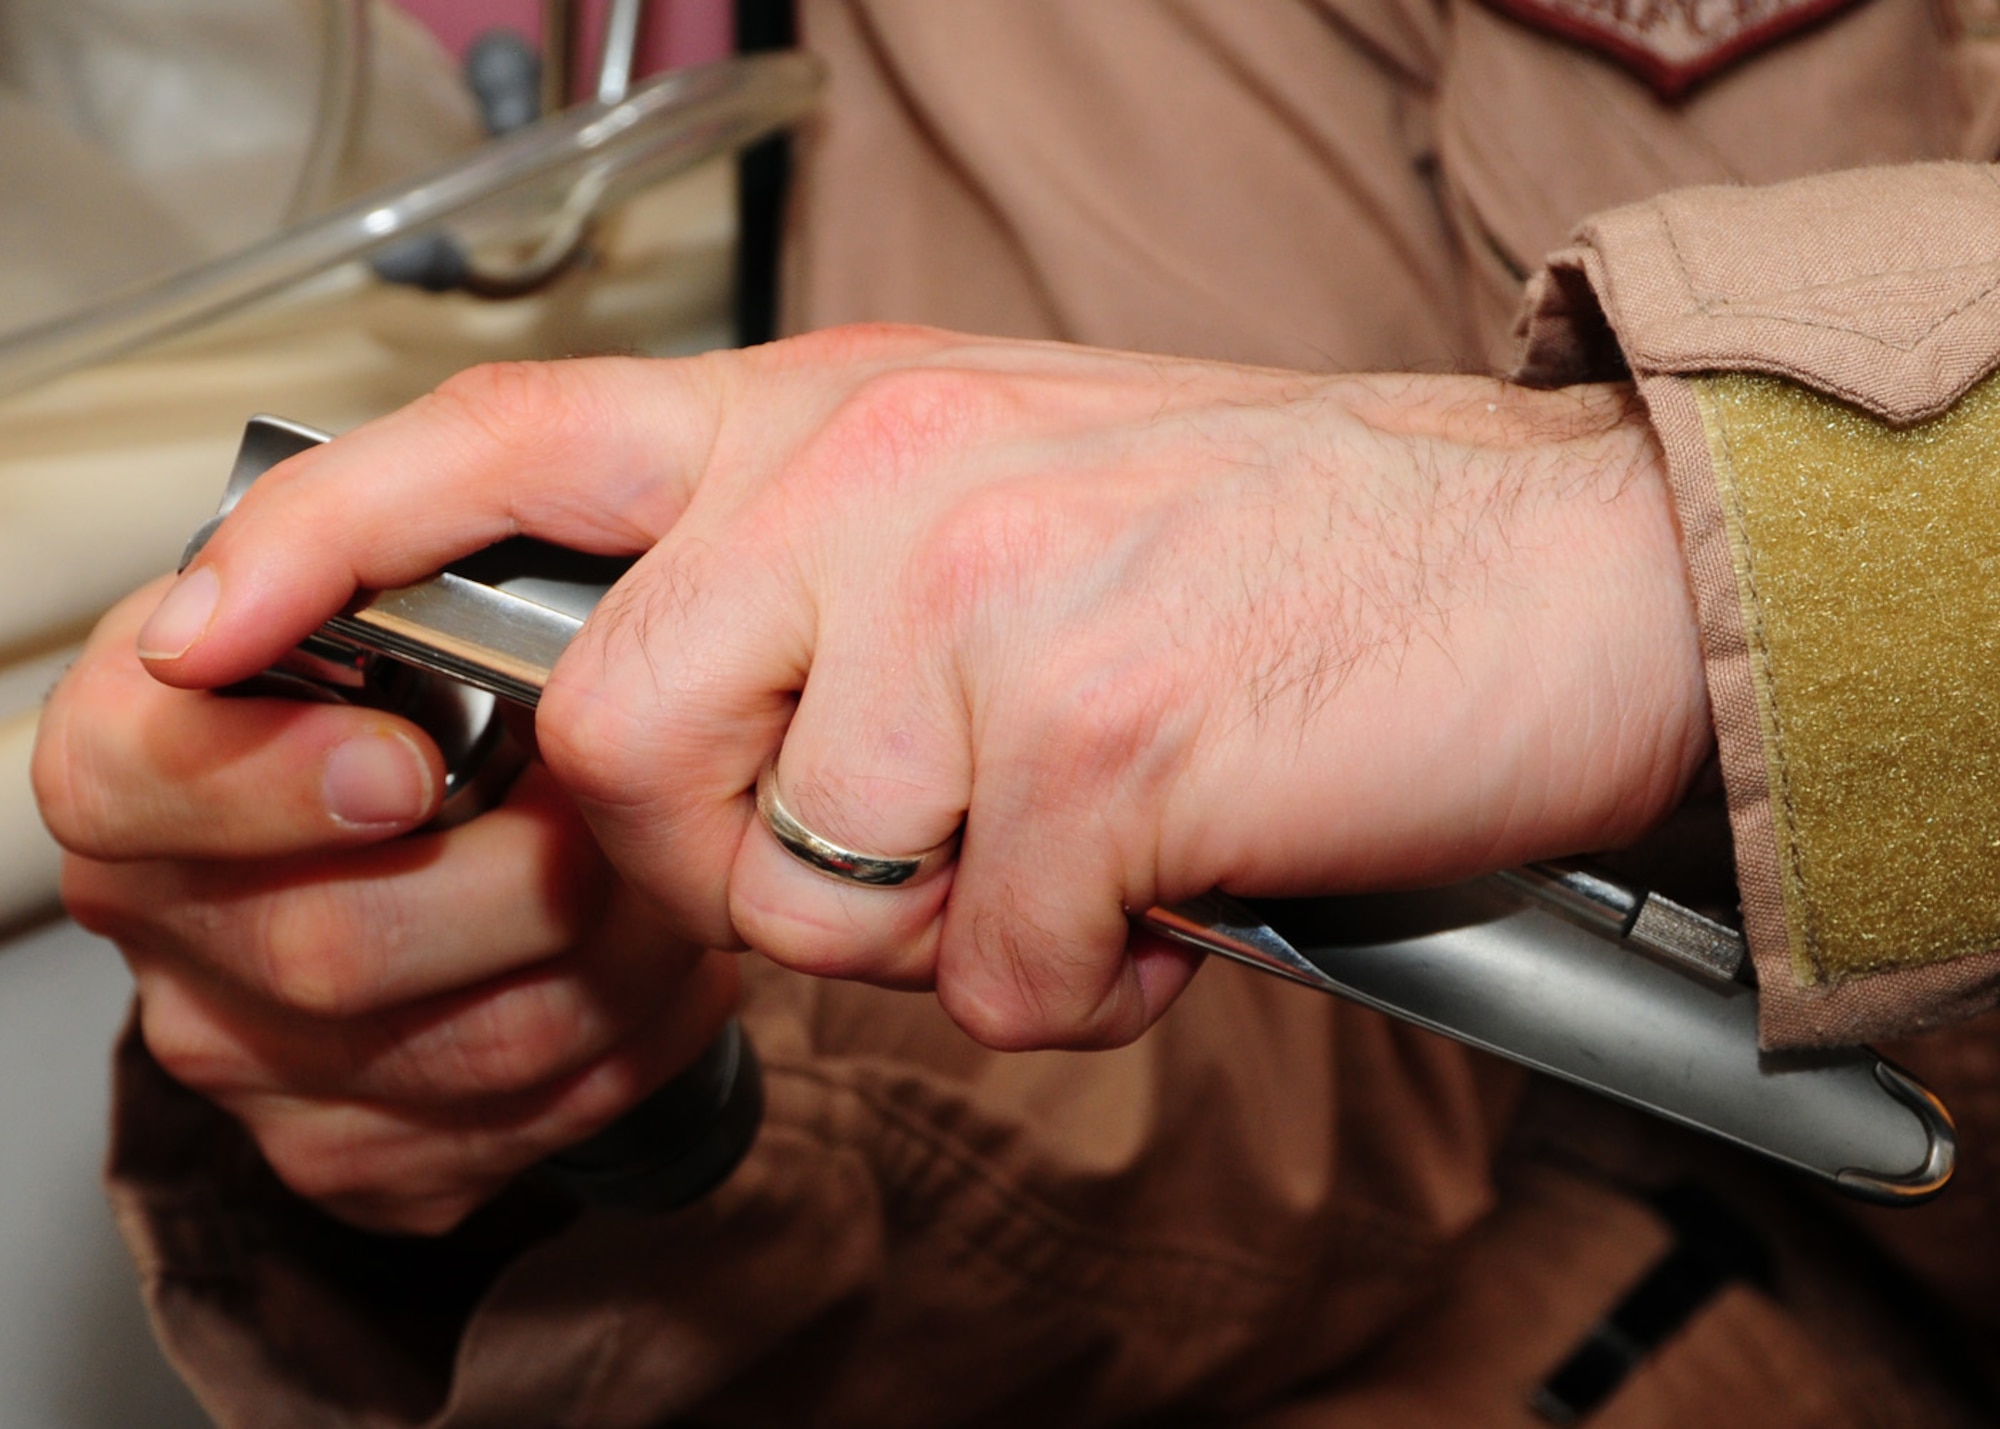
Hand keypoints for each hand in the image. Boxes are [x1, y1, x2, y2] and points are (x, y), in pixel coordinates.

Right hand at [34, 581, 737, 1233]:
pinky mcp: (356, 1147)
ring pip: (465, 1052)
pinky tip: (665, 963)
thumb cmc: (451, 651)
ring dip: (620, 961)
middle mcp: (169, 915)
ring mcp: (253, 1051)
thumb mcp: (406, 534)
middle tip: (634, 808)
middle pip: (331, 947)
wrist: (490, 780)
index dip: (270, 783)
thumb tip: (241, 602)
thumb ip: (342, 519)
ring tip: (686, 874)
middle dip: (531, 876)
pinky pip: (518, 1127)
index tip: (409, 763)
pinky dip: (637, 1043)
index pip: (131, 781)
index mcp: (135, 748)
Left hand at [128, 326, 1710, 1049]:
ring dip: (946, 929)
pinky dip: (1084, 980)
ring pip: (808, 894)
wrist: (1557, 565)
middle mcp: (882, 481)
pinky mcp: (1091, 747)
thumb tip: (702, 729)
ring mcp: (981, 607)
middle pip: (620, 749)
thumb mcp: (1010, 494)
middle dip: (742, 865)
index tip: (208, 624)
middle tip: (914, 851)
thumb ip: (823, 575)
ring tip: (1089, 848)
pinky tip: (1174, 883)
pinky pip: (989, 973)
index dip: (327, 533)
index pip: (509, 440)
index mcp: (844, 411)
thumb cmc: (1285, 546)